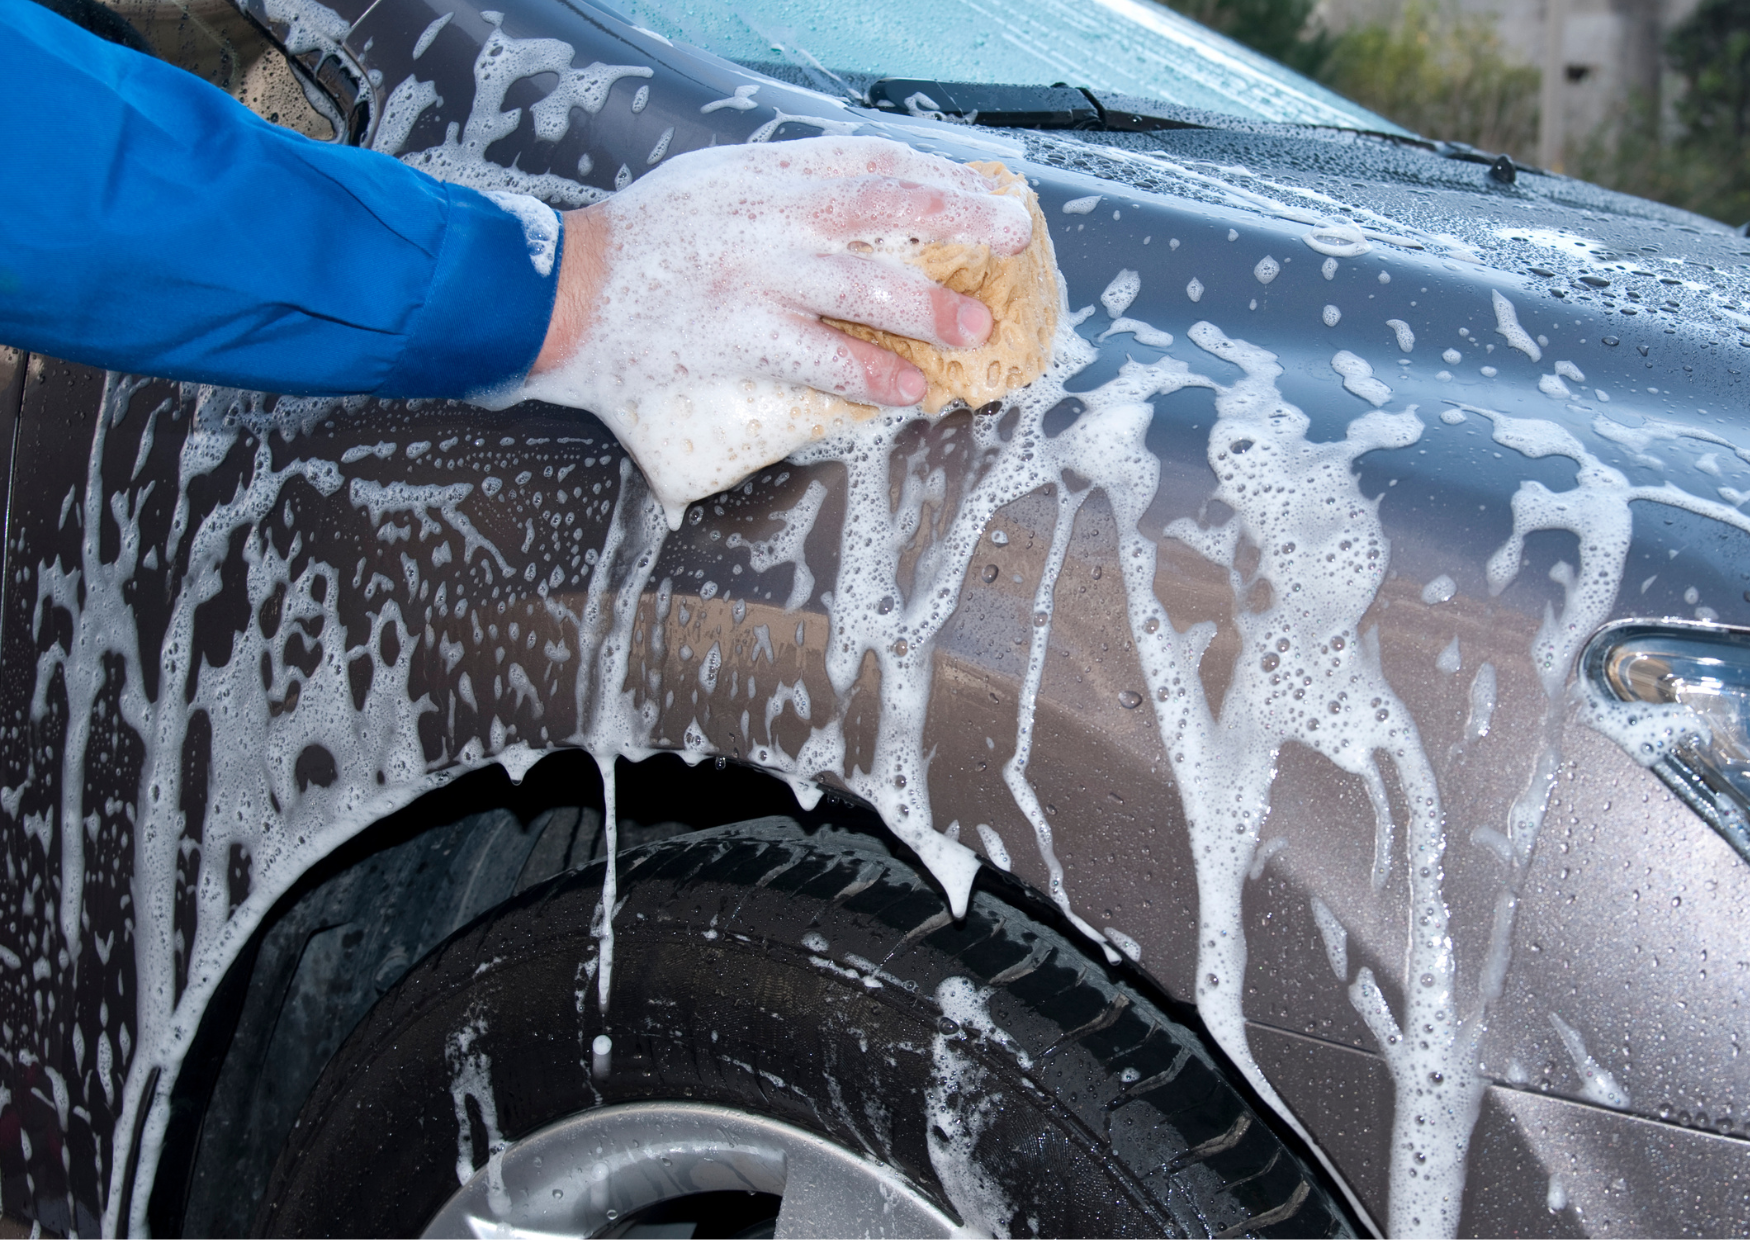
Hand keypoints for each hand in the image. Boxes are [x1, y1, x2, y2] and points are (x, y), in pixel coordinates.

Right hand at [530, 136, 1031, 403]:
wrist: (556, 292)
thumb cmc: (635, 246)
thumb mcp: (709, 189)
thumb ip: (776, 196)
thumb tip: (847, 217)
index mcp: (763, 173)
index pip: (869, 160)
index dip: (935, 173)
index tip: (980, 189)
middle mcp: (767, 213)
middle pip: (885, 206)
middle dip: (958, 217)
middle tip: (1011, 235)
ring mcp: (754, 273)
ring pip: (864, 284)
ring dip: (929, 308)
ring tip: (977, 328)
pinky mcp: (735, 334)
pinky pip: (819, 354)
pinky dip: (869, 373)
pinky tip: (909, 389)